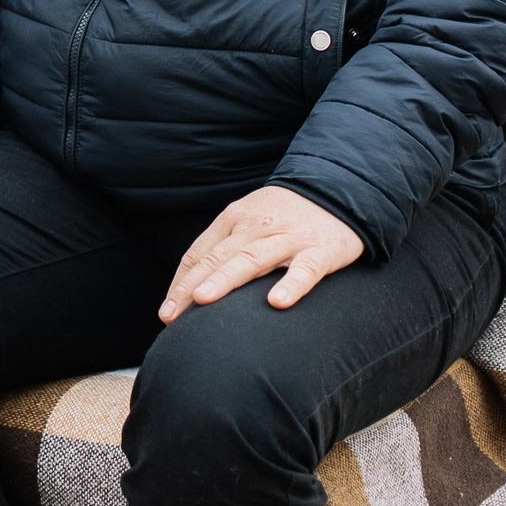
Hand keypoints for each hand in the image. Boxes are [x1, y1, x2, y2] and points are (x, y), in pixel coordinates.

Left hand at [159, 184, 363, 321]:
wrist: (339, 191)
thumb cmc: (285, 216)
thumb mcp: (249, 221)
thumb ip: (224, 246)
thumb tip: (193, 285)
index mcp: (234, 219)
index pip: (200, 253)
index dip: (181, 282)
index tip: (166, 312)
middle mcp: (256, 227)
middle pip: (218, 257)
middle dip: (191, 286)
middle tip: (171, 314)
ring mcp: (289, 238)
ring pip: (252, 259)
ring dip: (226, 279)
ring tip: (203, 300)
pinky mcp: (321, 250)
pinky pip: (305, 270)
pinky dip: (291, 284)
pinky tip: (277, 302)